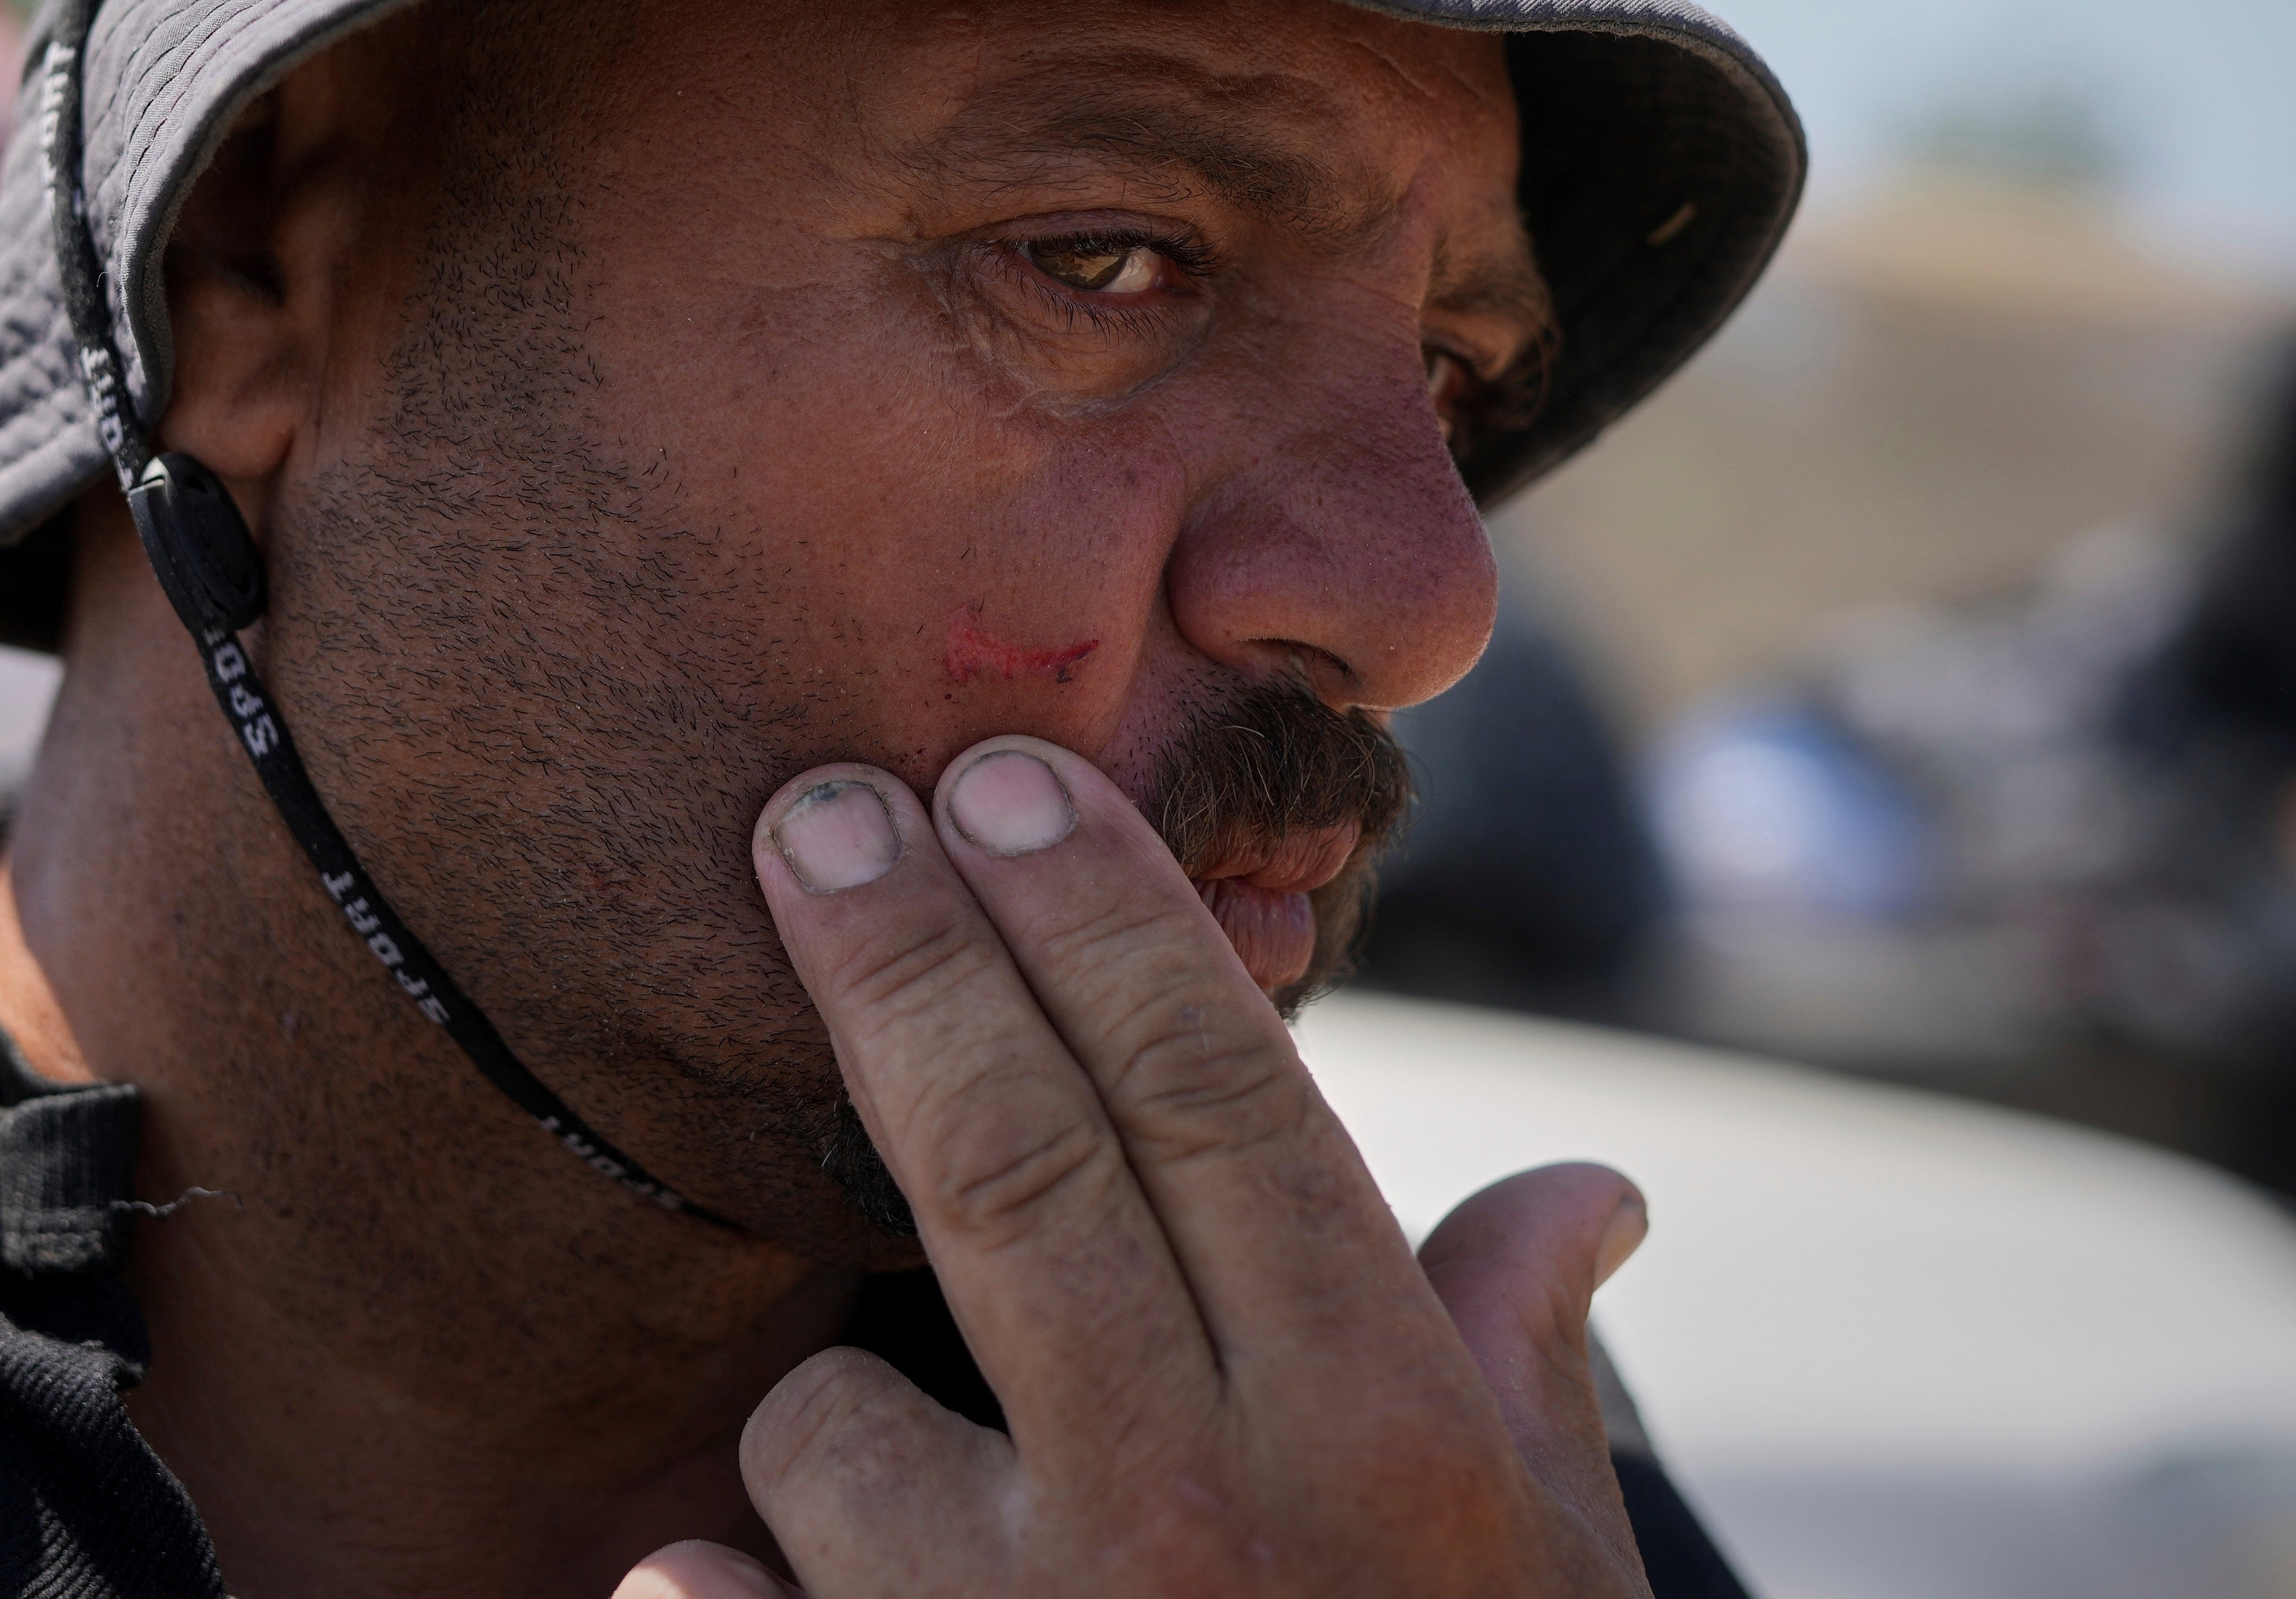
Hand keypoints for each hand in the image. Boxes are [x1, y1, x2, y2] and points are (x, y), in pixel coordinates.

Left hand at [623, 734, 1653, 1597]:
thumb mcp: (1552, 1579)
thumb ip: (1528, 1367)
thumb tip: (1585, 1194)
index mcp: (1376, 1433)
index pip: (1217, 1098)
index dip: (1100, 920)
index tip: (997, 779)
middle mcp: (1198, 1513)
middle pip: (1013, 1157)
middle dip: (902, 958)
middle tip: (809, 810)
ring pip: (834, 1420)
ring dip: (838, 1420)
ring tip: (915, 1488)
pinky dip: (715, 1597)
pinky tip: (710, 1588)